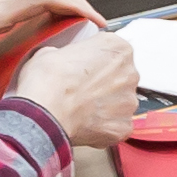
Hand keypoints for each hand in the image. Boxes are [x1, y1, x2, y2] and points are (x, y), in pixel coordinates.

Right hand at [14, 19, 143, 154]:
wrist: (46, 111)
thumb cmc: (48, 80)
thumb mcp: (51, 52)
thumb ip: (68, 54)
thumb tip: (64, 62)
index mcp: (118, 49)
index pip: (111, 52)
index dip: (94, 62)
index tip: (82, 69)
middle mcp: (130, 73)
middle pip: (119, 78)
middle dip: (103, 85)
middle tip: (80, 91)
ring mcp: (129, 102)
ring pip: (119, 104)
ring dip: (104, 107)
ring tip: (80, 110)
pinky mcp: (123, 126)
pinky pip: (115, 126)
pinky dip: (102, 127)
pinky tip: (83, 125)